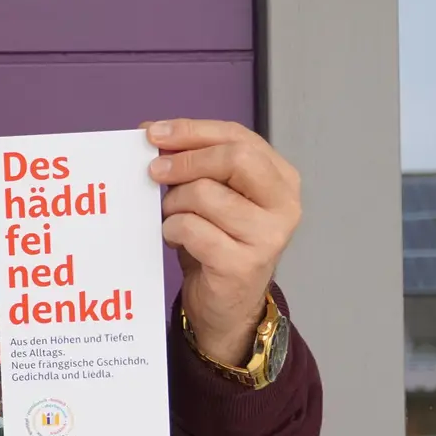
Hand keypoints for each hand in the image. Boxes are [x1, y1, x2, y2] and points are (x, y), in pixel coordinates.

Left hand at [142, 119, 300, 364]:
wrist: (227, 305)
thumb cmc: (216, 241)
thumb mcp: (212, 194)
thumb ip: (194, 162)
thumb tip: (151, 133)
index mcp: (280, 179)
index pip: (238, 137)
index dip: (192, 130)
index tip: (152, 132)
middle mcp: (284, 205)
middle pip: (234, 158)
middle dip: (186, 160)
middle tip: (154, 170)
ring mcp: (268, 236)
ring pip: (205, 193)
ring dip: (174, 203)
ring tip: (172, 217)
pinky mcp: (243, 264)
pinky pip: (191, 228)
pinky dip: (172, 229)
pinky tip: (176, 238)